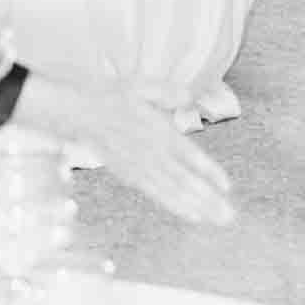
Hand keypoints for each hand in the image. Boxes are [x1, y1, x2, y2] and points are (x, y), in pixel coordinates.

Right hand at [13, 75, 233, 227]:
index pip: (188, 155)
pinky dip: (173, 205)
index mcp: (156, 130)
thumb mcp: (139, 84)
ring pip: (171, 192)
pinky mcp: (128, 175)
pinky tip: (190, 214)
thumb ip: (166, 92)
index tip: (227, 186)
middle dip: (207, 199)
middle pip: (183, 181)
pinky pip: (155, 193)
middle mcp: (150, 153)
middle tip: (228, 216)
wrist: (76, 112)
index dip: (208, 171)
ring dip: (195, 207)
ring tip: (215, 220)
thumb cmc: (109, 95)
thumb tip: (189, 96)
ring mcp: (139, 167)